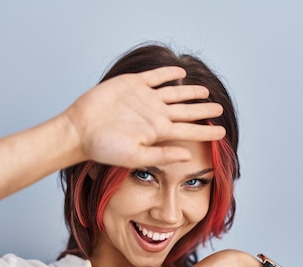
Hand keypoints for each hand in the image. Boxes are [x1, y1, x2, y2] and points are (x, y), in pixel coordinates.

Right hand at [63, 66, 225, 167]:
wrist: (80, 130)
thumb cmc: (103, 148)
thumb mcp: (135, 156)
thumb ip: (162, 155)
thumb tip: (188, 157)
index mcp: (158, 132)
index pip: (189, 131)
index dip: (206, 131)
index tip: (222, 133)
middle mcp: (155, 115)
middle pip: (186, 111)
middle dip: (203, 111)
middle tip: (220, 109)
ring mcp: (145, 99)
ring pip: (175, 93)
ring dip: (190, 92)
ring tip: (206, 92)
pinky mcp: (132, 84)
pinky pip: (155, 77)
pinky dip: (168, 74)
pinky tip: (180, 73)